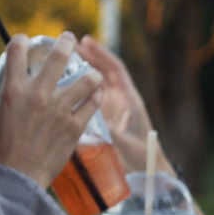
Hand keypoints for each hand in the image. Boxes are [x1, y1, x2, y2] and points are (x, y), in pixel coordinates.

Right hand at [0, 33, 101, 187]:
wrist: (16, 179)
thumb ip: (6, 107)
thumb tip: (8, 104)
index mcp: (12, 90)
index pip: (16, 50)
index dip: (21, 41)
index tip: (25, 41)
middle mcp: (37, 95)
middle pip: (58, 56)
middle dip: (65, 42)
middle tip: (68, 39)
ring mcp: (59, 110)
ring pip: (86, 79)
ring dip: (91, 73)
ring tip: (93, 73)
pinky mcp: (75, 127)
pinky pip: (93, 103)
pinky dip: (96, 95)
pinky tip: (97, 94)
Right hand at [77, 35, 153, 171]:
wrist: (149, 171)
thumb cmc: (142, 157)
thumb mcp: (125, 143)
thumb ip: (109, 130)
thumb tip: (89, 119)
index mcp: (130, 100)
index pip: (116, 69)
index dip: (101, 54)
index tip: (86, 42)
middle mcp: (122, 101)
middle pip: (104, 72)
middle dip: (89, 57)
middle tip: (69, 46)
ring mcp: (113, 109)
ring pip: (97, 84)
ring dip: (83, 71)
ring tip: (64, 60)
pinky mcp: (106, 119)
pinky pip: (92, 98)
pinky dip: (81, 89)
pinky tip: (65, 85)